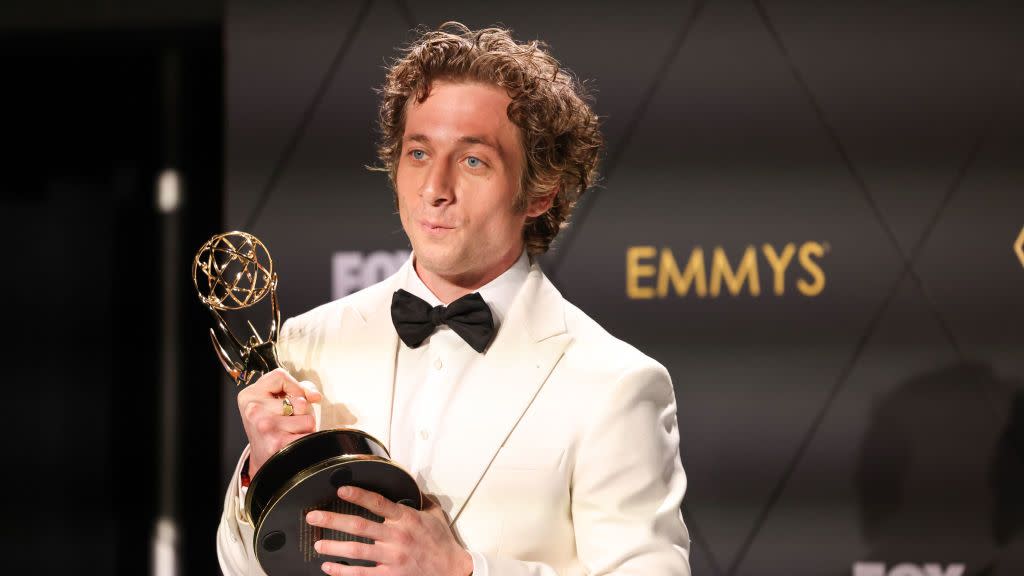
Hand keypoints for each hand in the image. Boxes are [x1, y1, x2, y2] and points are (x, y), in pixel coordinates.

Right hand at [237, 368, 321, 475]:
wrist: (264, 458)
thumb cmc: (274, 425)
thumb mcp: (277, 400)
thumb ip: (299, 389)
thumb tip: (315, 396)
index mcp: (250, 395)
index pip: (280, 376)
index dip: (294, 385)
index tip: (293, 396)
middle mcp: (254, 410)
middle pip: (300, 401)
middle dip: (302, 411)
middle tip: (289, 419)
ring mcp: (265, 427)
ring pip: (308, 419)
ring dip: (306, 426)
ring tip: (292, 431)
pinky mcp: (277, 443)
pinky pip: (309, 434)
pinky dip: (307, 438)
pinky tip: (293, 441)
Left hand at [306, 486, 472, 575]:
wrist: (453, 570)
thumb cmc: (442, 543)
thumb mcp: (434, 514)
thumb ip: (420, 500)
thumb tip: (411, 486)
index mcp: (406, 519)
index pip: (378, 503)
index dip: (358, 495)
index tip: (341, 490)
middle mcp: (396, 537)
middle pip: (359, 526)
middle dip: (332, 520)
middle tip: (313, 517)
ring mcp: (392, 558)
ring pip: (356, 551)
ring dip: (333, 547)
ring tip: (318, 544)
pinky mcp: (390, 575)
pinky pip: (361, 574)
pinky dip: (342, 572)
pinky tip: (329, 568)